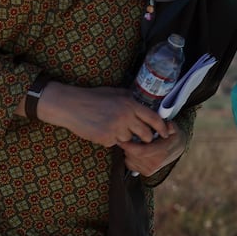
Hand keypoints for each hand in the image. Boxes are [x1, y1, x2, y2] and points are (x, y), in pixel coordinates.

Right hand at [35, 83, 174, 149]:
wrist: (71, 106)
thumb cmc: (93, 97)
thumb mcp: (116, 93)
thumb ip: (131, 100)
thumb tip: (145, 107)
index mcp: (130, 104)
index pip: (153, 118)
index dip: (162, 127)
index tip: (165, 132)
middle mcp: (126, 117)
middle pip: (146, 135)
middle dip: (146, 137)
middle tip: (143, 136)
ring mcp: (116, 129)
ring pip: (130, 139)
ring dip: (124, 136)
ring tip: (111, 125)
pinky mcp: (106, 139)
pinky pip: (115, 143)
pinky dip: (110, 139)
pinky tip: (101, 129)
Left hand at [120, 131, 185, 177]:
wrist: (177, 148)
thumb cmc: (172, 137)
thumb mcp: (174, 129)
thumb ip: (171, 126)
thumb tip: (168, 124)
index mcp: (161, 153)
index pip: (141, 152)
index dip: (129, 146)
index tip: (122, 139)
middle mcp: (155, 163)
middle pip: (132, 155)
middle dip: (127, 146)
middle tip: (129, 138)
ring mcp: (150, 169)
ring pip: (129, 160)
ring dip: (128, 151)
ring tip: (135, 144)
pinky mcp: (146, 173)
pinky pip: (130, 165)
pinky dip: (129, 158)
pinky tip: (136, 152)